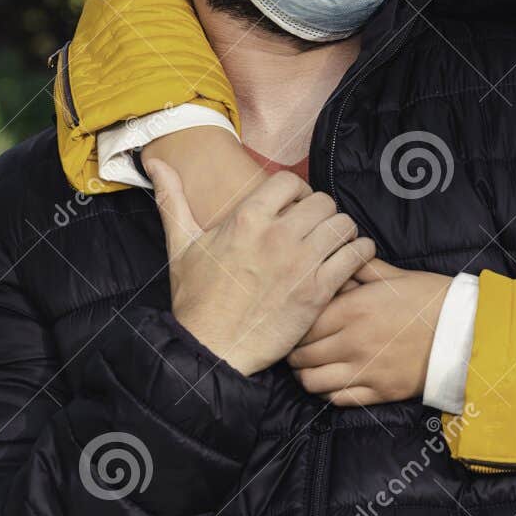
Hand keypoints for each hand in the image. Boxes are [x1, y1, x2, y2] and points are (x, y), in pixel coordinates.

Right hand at [146, 159, 375, 376]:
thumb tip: (155, 165)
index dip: (297, 192)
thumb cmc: (197, 300)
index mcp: (246, 218)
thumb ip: (173, 201)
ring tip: (334, 244)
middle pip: (323, 201)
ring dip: (343, 232)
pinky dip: (360, 254)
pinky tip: (350, 261)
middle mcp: (277, 235)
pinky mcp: (318, 291)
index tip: (294, 208)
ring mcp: (301, 263)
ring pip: (344, 224)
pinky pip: (357, 256)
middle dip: (322, 212)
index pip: (290, 181)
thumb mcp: (181, 247)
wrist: (212, 349)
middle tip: (316, 229)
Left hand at [286, 261, 450, 405]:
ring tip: (310, 366)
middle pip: (301, 354)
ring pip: (312, 381)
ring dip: (305, 374)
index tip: (296, 324)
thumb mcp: (394, 276)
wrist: (465, 331)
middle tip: (298, 346)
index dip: (294, 326)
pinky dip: (327, 392)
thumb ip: (359, 268)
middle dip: (294, 351)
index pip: (303, 324)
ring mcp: (365, 369)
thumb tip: (337, 256)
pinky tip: (331, 380)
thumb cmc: (431, 299)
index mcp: (353, 309)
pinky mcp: (378, 391)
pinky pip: (337, 399)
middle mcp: (352, 341)